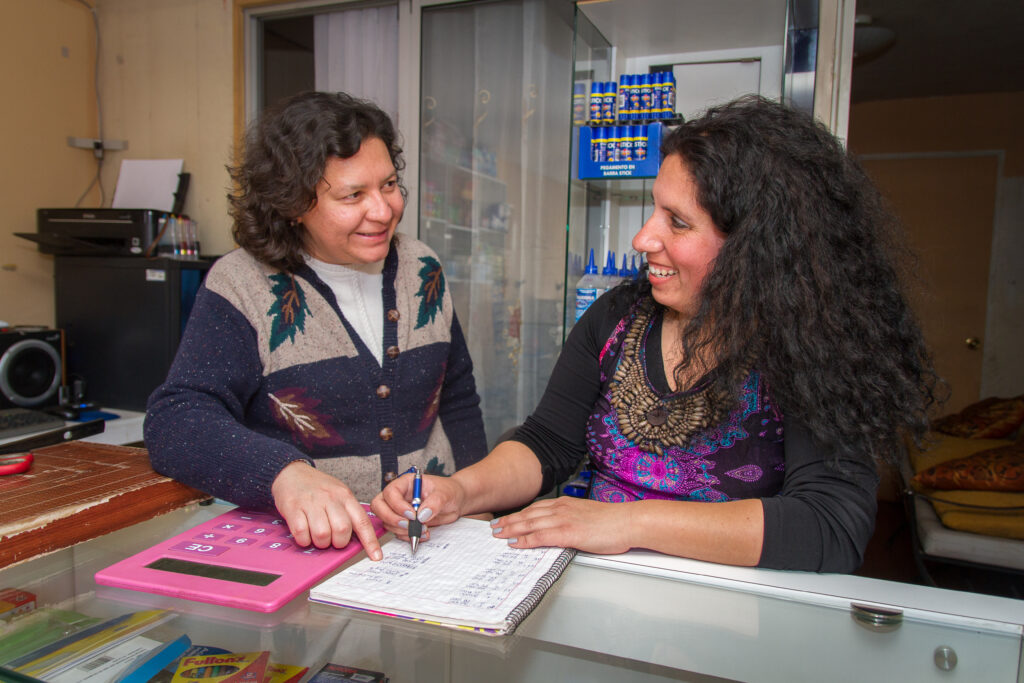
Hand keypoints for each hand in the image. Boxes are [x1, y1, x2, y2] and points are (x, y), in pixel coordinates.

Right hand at [271, 461, 381, 560]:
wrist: (291, 473)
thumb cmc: (317, 487)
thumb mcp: (338, 493)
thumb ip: (348, 512)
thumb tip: (358, 538)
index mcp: (345, 496)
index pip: (362, 521)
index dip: (370, 541)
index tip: (376, 556)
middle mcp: (330, 498)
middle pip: (342, 530)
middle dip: (338, 542)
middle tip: (332, 540)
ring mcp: (311, 502)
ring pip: (322, 534)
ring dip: (320, 542)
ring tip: (317, 536)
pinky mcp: (293, 507)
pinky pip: (301, 532)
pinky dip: (304, 539)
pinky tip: (304, 533)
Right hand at [370, 473, 466, 542]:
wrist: (455, 502)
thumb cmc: (449, 491)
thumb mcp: (445, 494)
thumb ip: (435, 502)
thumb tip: (422, 515)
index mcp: (406, 483)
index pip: (390, 492)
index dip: (397, 505)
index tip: (412, 514)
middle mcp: (399, 496)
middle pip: (379, 506)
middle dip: (391, 518)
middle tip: (409, 525)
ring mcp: (399, 510)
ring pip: (387, 522)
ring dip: (402, 530)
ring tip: (423, 530)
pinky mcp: (404, 522)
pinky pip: (397, 532)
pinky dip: (408, 536)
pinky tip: (423, 534)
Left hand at [489, 497, 634, 554]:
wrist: (627, 522)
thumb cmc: (613, 522)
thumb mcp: (587, 516)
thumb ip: (572, 520)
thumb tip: (563, 530)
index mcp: (566, 504)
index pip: (536, 508)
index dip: (519, 514)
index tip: (506, 518)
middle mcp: (561, 509)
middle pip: (528, 514)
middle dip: (509, 521)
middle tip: (494, 527)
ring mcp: (563, 520)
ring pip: (530, 523)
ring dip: (511, 529)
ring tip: (498, 535)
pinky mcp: (568, 532)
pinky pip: (541, 536)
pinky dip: (525, 540)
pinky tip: (515, 543)